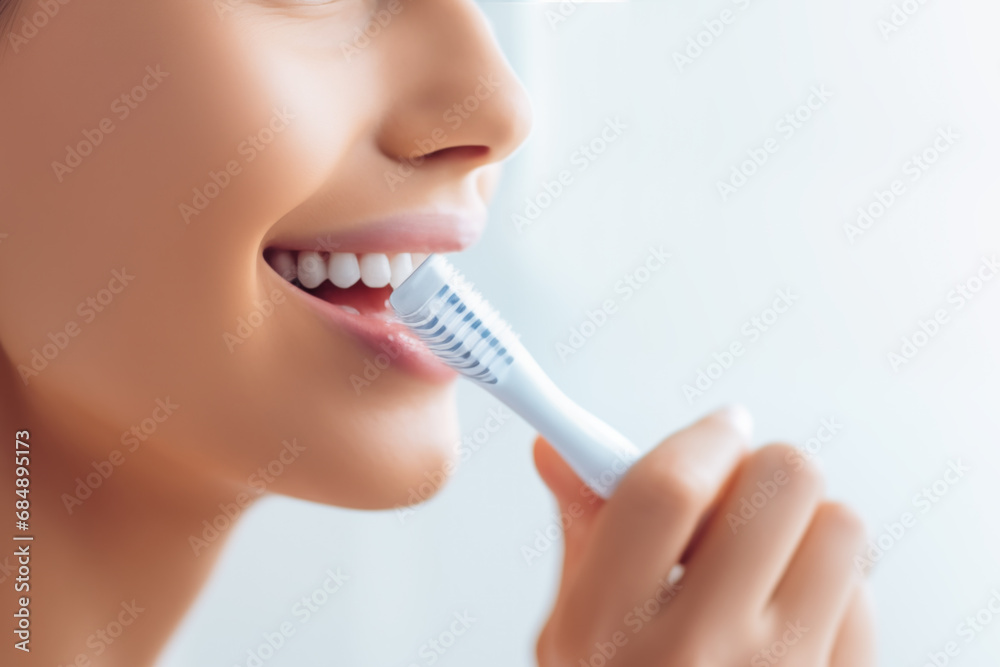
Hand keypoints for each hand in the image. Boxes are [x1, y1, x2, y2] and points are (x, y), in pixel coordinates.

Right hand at [532, 406, 874, 666]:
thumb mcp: (571, 635)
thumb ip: (583, 532)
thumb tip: (561, 447)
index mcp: (610, 630)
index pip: (668, 490)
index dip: (701, 438)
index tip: (719, 429)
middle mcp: (702, 655)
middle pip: (782, 487)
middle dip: (763, 473)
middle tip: (739, 497)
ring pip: (841, 530)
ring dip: (804, 530)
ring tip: (763, 565)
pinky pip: (863, 602)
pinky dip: (831, 594)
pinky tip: (786, 623)